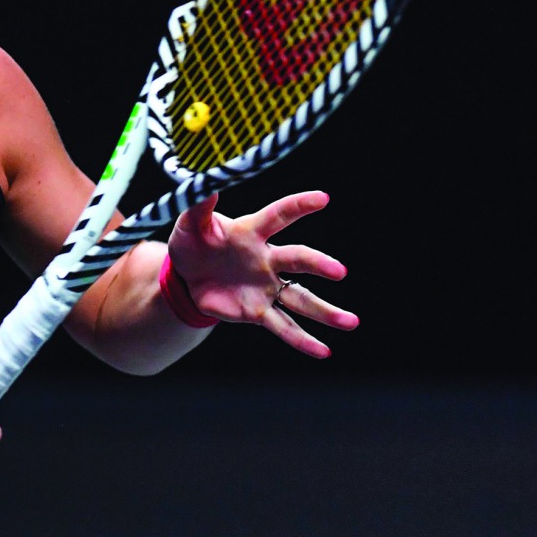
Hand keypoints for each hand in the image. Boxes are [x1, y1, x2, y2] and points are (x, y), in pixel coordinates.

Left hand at [168, 190, 358, 357]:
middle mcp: (267, 259)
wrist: (186, 277)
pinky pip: (283, 326)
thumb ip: (198, 207)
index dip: (298, 206)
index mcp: (252, 232)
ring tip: (350, 322)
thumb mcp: (189, 224)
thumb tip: (207, 185)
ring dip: (324, 310)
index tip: (322, 198)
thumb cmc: (192, 243)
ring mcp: (266, 287)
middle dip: (318, 265)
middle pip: (297, 259)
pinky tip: (323, 351)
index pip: (279, 216)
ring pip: (300, 298)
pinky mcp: (258, 311)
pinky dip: (302, 340)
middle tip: (339, 272)